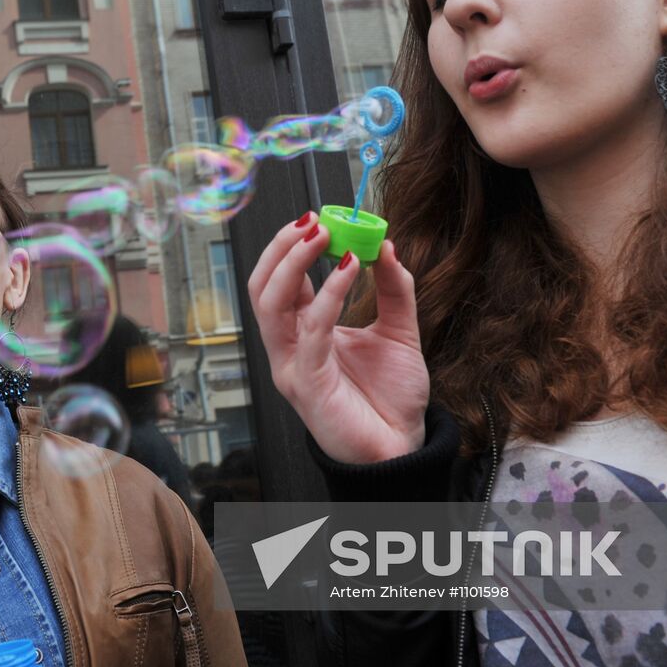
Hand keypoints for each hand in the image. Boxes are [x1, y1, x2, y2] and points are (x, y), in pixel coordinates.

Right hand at [247, 214, 429, 463]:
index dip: (291, 247)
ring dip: (294, 263)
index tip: (319, 218)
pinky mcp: (309, 384)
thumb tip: (386, 246)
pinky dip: (328, 295)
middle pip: (263, 288)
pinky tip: (350, 270)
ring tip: (324, 236)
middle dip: (282, 248)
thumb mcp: (399, 332)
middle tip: (314, 221)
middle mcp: (290, 348)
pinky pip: (310, 331)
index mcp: (304, 334)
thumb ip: (394, 290)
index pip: (280, 282)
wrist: (403, 448)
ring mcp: (294, 367)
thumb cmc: (391, 399)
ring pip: (271, 304)